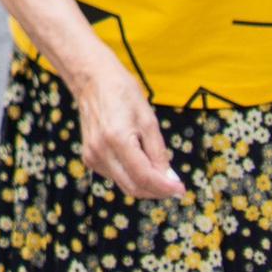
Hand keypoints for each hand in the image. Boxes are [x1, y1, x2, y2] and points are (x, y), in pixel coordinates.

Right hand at [70, 51, 184, 202]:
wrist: (92, 80)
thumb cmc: (122, 93)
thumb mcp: (148, 119)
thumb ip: (157, 151)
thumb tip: (167, 177)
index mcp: (116, 139)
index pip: (144, 176)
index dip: (165, 187)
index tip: (181, 188)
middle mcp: (100, 151)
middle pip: (133, 187)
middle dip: (156, 190)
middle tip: (173, 185)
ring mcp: (92, 156)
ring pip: (124, 184)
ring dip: (145, 184)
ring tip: (157, 169)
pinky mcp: (90, 157)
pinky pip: (115, 176)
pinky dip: (131, 176)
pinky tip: (138, 160)